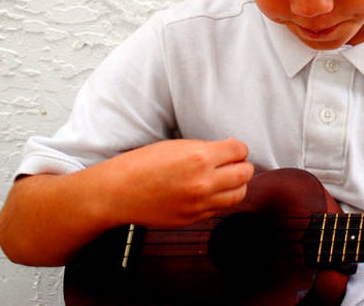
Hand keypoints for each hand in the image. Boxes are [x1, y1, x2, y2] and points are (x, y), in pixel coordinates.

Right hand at [99, 137, 254, 228]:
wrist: (119, 192)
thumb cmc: (143, 164)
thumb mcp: (177, 145)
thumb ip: (206, 149)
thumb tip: (231, 150)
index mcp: (199, 157)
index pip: (239, 151)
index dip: (239, 148)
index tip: (234, 149)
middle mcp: (203, 182)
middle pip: (245, 174)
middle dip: (243, 166)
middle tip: (236, 163)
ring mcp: (199, 203)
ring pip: (238, 195)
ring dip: (237, 185)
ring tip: (228, 178)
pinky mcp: (193, 218)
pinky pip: (220, 208)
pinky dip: (222, 199)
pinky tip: (212, 191)